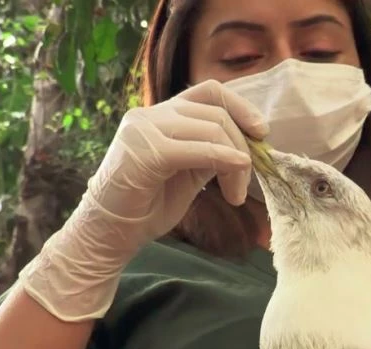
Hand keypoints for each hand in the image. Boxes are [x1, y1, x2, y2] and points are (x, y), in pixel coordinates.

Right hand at [18, 79, 268, 320]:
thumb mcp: (188, 175)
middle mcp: (149, 114)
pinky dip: (224, 160)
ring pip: (211, 129)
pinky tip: (236, 177)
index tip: (261, 134)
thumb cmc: (146, 208)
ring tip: (235, 195)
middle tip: (245, 186)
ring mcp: (143, 129)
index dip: (241, 107)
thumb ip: (210, 154)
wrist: (109, 234)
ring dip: (236, 161)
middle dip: (242, 147)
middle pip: (215, 113)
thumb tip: (246, 148)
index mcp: (160, 115)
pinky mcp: (145, 152)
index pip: (208, 92)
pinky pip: (197, 149)